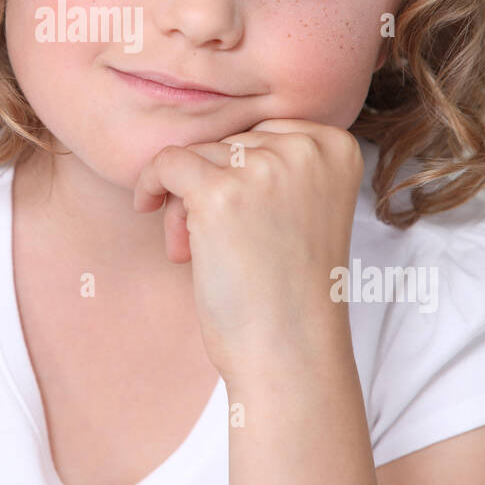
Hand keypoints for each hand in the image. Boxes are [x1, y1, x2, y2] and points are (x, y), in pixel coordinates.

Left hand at [132, 120, 363, 378]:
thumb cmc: (290, 290)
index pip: (264, 131)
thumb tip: (202, 133)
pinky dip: (150, 184)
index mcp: (337, 147)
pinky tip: (147, 209)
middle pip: (231, 142)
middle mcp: (306, 148)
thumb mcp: (303, 208)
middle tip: (217, 244)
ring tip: (198, 250)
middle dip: (213, 187)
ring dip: (185, 200)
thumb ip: (275, 164)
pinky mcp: (219, 192)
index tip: (241, 217)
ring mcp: (263, 168)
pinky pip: (166, 162)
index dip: (241, 174)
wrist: (289, 353)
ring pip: (198, 154)